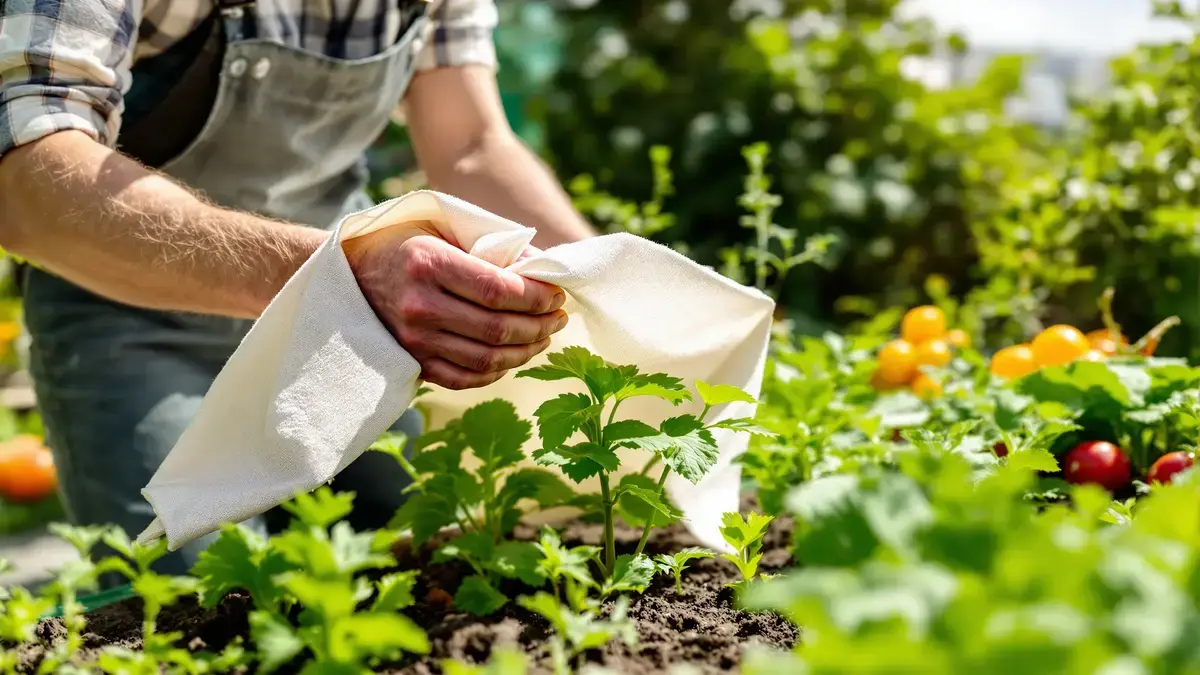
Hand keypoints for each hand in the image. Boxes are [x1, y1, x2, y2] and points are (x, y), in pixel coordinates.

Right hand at [343, 233, 566, 389]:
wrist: (348, 275)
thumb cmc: (404, 244)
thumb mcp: (441, 228)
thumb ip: (490, 246)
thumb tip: (541, 269)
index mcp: (428, 263)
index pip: (497, 290)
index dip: (536, 297)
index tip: (557, 294)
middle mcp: (420, 306)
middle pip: (497, 328)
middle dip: (540, 325)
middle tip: (559, 316)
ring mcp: (415, 340)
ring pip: (487, 359)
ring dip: (526, 350)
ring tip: (545, 335)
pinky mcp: (413, 362)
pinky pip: (465, 378)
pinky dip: (497, 371)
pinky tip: (515, 355)